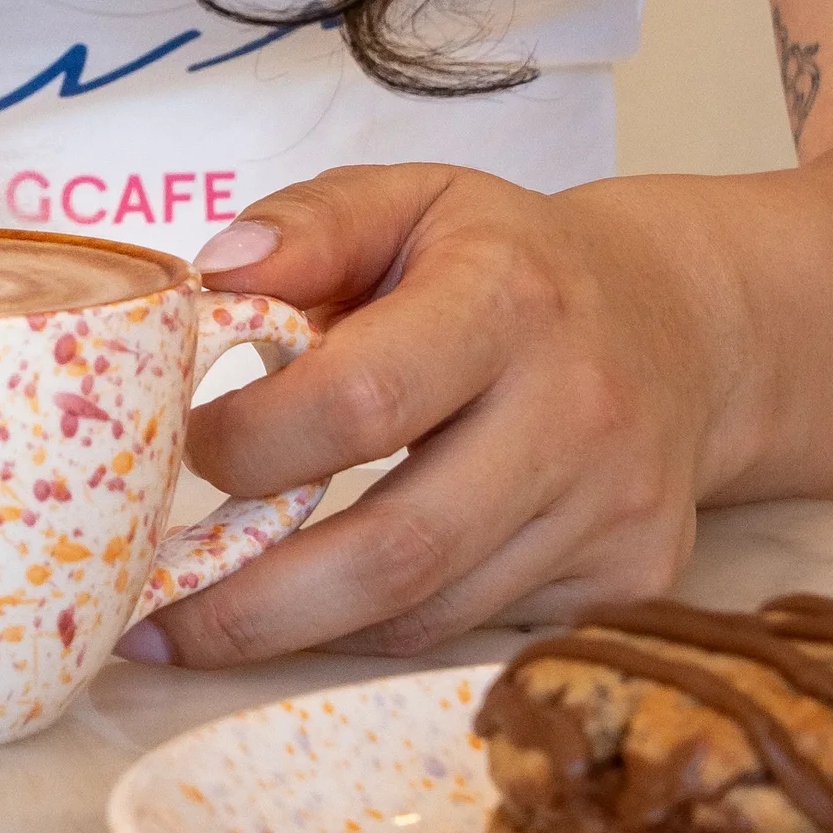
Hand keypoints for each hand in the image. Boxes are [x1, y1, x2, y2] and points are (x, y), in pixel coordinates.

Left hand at [129, 164, 748, 666]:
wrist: (681, 323)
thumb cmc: (508, 262)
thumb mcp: (411, 199)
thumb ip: (308, 225)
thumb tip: (212, 274)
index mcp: (507, 298)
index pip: (359, 399)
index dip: (252, 443)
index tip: (183, 446)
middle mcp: (576, 410)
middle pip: (397, 548)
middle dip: (254, 603)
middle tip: (151, 618)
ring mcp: (614, 507)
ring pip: (431, 614)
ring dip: (303, 632)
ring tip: (206, 622)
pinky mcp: (632, 576)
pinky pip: (475, 631)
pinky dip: (381, 630)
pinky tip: (318, 610)